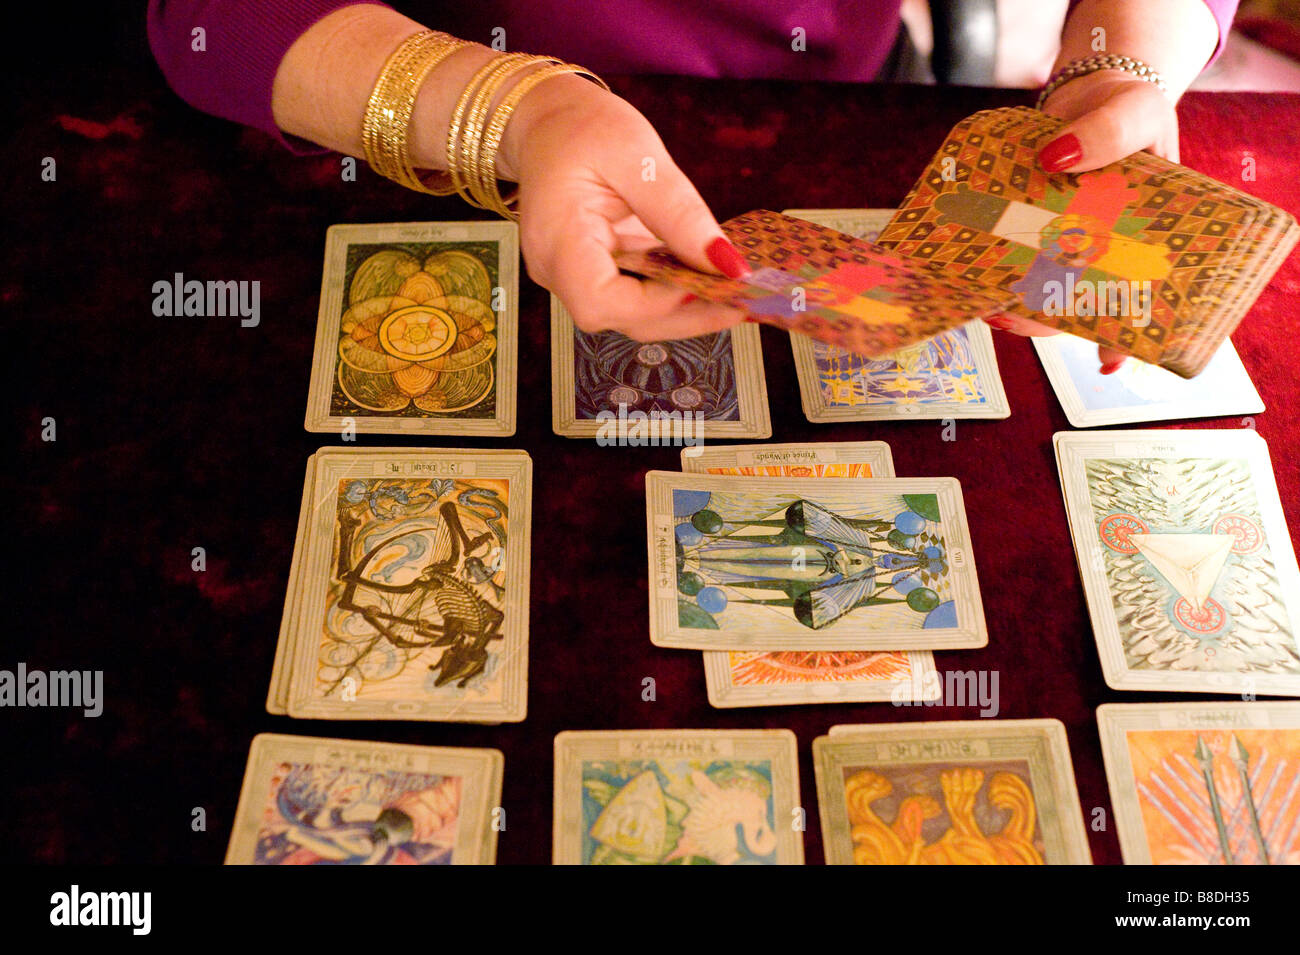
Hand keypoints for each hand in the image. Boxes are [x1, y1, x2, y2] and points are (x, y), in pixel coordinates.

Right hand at [500, 75, 746, 340]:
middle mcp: (558, 271)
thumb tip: (727, 263)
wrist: (550, 123)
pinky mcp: (595, 274)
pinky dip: (675, 294)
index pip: (601, 301)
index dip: (658, 304)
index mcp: (557, 240)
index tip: (708, 282)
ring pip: (633, 317)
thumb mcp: (637, 154)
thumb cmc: (581, 129)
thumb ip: (680, 211)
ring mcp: (574, 278)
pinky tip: (710, 281)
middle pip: (623, 319)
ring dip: (687, 311)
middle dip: (686, 316)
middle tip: (742, 299)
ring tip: (735, 294)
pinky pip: (636, 297)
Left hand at [984, 71, 1178, 373]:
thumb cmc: (1126, 109)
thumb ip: (1106, 134)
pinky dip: (984, 264)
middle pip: (1070, 301)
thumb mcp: (1134, 111)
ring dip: (1005, 299)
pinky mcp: (1020, 223)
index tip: (1107, 363)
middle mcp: (1093, 249)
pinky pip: (1003, 251)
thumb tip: (1055, 157)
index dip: (1121, 334)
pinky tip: (963, 271)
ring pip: (1031, 286)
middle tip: (1009, 316)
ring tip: (980, 301)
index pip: (1129, 298)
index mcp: (1136, 239)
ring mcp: (1054, 240)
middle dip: (1042, 318)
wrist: (1090, 93)